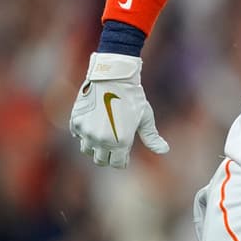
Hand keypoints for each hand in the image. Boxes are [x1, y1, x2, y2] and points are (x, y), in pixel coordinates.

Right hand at [69, 52, 169, 167]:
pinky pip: (78, 135)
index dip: (122, 161)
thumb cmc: (132, 96)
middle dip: (108, 156)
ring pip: (87, 149)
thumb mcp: (145, 117)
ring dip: (95, 146)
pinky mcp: (76, 122)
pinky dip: (84, 134)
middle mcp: (102, 140)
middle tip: (114, 147)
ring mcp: (87, 132)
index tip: (124, 157)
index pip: (117, 163)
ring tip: (104, 136)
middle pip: (101, 160)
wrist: (112, 76)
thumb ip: (152, 137)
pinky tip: (93, 125)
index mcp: (121, 141)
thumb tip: (165, 150)